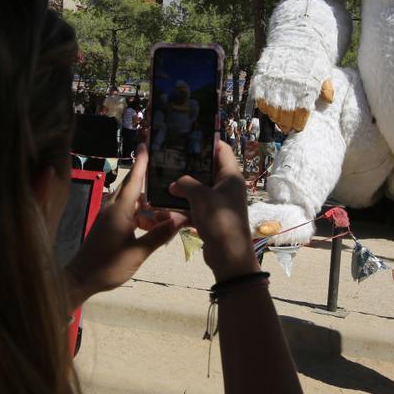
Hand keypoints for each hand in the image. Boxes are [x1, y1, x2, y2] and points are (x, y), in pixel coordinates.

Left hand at [65, 147, 183, 306]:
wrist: (81, 278)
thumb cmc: (108, 266)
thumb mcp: (138, 253)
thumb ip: (158, 235)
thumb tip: (180, 220)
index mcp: (119, 211)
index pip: (133, 181)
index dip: (140, 163)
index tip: (144, 145)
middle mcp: (112, 208)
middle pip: (131, 187)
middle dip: (145, 178)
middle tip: (162, 170)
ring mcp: (107, 217)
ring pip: (129, 201)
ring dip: (145, 202)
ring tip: (165, 207)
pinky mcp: (106, 225)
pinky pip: (125, 211)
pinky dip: (138, 212)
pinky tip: (150, 223)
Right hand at [168, 140, 259, 282]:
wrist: (228, 256)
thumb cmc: (220, 220)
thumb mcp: (201, 197)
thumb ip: (186, 184)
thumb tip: (174, 184)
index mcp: (231, 176)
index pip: (222, 150)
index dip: (208, 142)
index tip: (188, 137)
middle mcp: (226, 187)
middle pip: (207, 170)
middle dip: (188, 167)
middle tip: (169, 159)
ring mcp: (219, 203)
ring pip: (198, 190)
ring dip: (182, 189)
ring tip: (162, 181)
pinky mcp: (211, 218)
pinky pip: (194, 208)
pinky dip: (182, 208)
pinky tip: (164, 208)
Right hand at [249, 0, 340, 132]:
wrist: (297, 36)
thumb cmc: (312, 57)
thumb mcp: (324, 72)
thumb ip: (326, 88)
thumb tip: (328, 101)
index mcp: (305, 91)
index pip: (299, 117)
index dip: (297, 126)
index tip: (297, 128)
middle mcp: (288, 89)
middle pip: (284, 117)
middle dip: (285, 125)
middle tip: (287, 127)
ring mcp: (273, 83)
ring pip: (270, 110)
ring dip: (274, 117)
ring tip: (278, 118)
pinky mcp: (262, 77)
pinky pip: (260, 99)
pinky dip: (264, 106)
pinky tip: (269, 106)